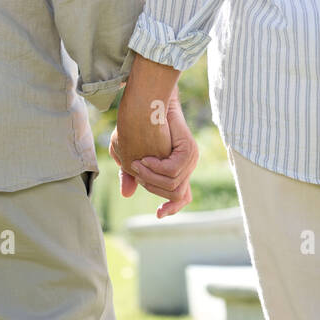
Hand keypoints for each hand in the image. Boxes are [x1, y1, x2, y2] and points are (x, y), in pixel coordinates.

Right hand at [110, 90, 198, 218]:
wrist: (145, 104)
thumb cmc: (134, 126)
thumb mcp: (128, 154)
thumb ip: (130, 175)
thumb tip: (127, 195)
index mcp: (177, 170)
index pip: (183, 197)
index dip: (173, 209)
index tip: (158, 215)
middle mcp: (187, 166)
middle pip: (175, 194)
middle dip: (151, 185)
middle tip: (135, 169)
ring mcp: (191, 159)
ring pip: (172, 185)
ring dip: (150, 176)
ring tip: (138, 163)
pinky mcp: (189, 151)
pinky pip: (173, 171)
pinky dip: (157, 168)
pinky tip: (146, 158)